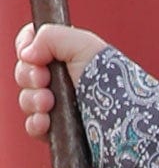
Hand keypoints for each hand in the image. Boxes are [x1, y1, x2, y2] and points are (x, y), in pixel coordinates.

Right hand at [14, 21, 106, 139]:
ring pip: (26, 100)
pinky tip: (46, 121)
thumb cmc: (111, 78)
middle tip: (44, 80)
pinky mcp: (60, 131)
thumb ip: (49, 36)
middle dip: (29, 76)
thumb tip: (26, 53)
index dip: (25, 48)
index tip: (35, 57)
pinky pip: (34, 127)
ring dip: (32, 99)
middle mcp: (59, 79)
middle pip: (24, 73)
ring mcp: (58, 106)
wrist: (127, 119)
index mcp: (64, 55)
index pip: (30, 46)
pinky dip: (35, 123)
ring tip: (49, 102)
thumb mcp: (82, 44)